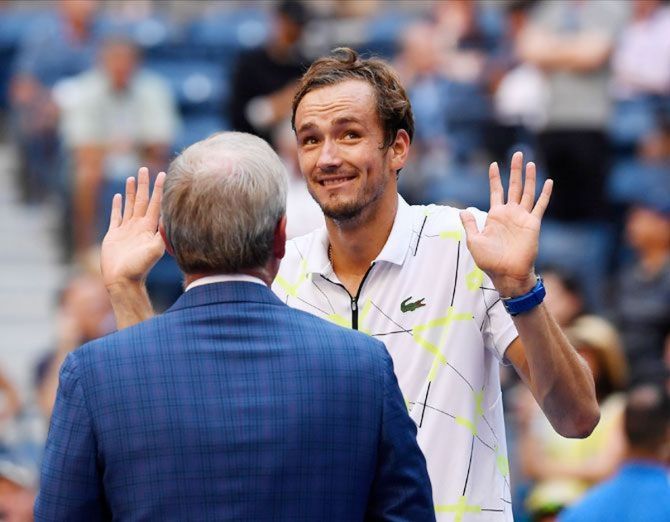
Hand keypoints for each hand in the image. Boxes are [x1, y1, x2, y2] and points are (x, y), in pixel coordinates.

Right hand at [101, 167, 165, 289]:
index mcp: (149, 228)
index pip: (155, 204)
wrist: (123, 281)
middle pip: (141, 200)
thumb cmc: (139, 268)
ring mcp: (126, 230)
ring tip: (132, 177)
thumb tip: (168, 220)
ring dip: (130, 192)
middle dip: (144, 185)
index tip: (163, 175)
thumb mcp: (154, 251)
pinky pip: (116, 217)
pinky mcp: (114, 235)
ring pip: (129, 205)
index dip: (158, 190)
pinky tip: (117, 196)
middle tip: (145, 168)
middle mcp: (139, 227)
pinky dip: (117, 206)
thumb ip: (161, 236)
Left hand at [460, 151, 551, 296]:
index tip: (493, 164)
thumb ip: (470, 225)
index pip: (496, 191)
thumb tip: (462, 211)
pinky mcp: (533, 223)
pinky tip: (548, 181)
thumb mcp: (474, 241)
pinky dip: (545, 194)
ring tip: (530, 162)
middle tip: (517, 154)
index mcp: (495, 215)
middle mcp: (510, 213)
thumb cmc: (489, 260)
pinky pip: (540, 205)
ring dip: (529, 177)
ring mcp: (522, 217)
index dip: (495, 178)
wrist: (507, 273)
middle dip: (515, 170)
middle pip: (513, 186)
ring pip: (527, 192)